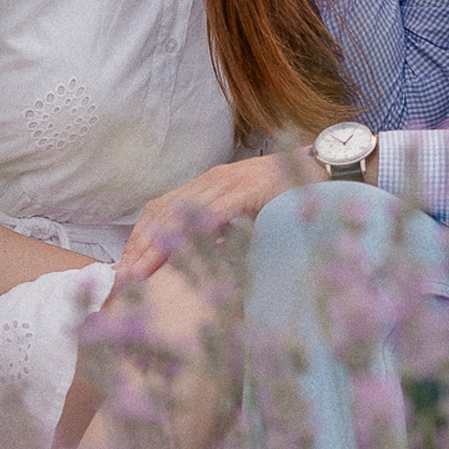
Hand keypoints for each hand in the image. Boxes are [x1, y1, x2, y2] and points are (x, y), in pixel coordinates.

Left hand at [116, 153, 304, 279]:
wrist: (327, 170)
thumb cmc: (291, 196)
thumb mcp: (249, 215)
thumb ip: (226, 232)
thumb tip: (202, 261)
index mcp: (209, 186)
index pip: (161, 210)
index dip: (140, 239)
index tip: (125, 269)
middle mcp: (213, 180)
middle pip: (161, 212)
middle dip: (138, 247)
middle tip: (121, 279)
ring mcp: (229, 182)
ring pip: (180, 214)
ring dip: (156, 246)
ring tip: (138, 273)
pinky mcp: (247, 189)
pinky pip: (214, 212)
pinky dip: (192, 233)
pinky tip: (177, 253)